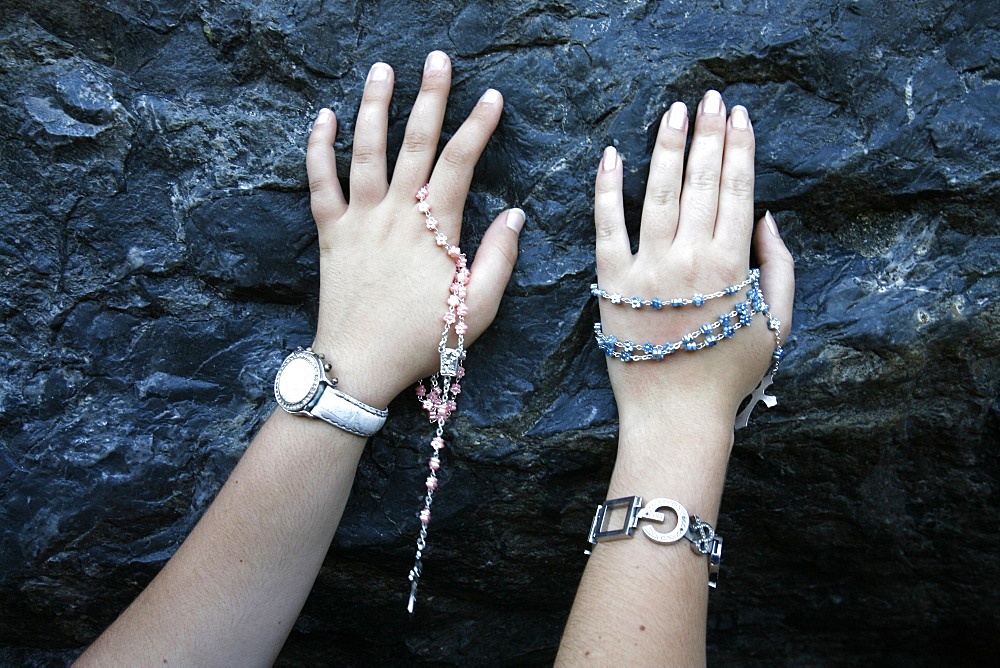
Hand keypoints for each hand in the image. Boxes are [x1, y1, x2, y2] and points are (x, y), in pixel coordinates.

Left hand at [306, 51, 522, 407]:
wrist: (361, 365)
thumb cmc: (423, 339)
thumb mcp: (479, 308)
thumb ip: (499, 258)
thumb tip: (515, 215)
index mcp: (434, 229)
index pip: (460, 163)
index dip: (478, 126)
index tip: (492, 98)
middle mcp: (394, 214)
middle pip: (415, 143)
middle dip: (431, 98)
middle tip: (438, 60)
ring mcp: (359, 220)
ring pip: (365, 151)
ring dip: (375, 106)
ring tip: (384, 70)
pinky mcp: (329, 234)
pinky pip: (319, 184)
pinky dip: (319, 149)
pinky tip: (323, 118)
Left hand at [594, 90, 794, 427]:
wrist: (676, 415)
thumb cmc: (730, 373)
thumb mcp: (777, 324)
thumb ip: (780, 268)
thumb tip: (768, 216)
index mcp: (733, 266)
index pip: (737, 190)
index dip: (739, 148)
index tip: (738, 115)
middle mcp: (691, 259)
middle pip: (702, 182)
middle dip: (708, 134)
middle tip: (709, 99)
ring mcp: (648, 270)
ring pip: (659, 193)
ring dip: (667, 147)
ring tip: (672, 112)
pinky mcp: (611, 284)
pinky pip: (607, 227)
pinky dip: (608, 189)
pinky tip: (612, 155)